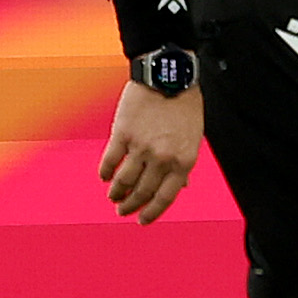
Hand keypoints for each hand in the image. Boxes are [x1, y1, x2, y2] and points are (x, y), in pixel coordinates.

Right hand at [100, 81, 200, 222]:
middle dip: (131, 205)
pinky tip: (104, 178)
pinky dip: (105, 173)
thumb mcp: (194, 137)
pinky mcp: (122, 134)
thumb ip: (184, 163)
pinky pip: (110, 161)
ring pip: (123, 181)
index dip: (152, 212)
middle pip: (142, 192)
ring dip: (116, 193)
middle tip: (122, 211)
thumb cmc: (185, 107)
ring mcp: (141, 147)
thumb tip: (181, 186)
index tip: (142, 221)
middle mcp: (163, 158)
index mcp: (184, 160)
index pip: (166, 196)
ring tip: (112, 197)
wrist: (168, 77)